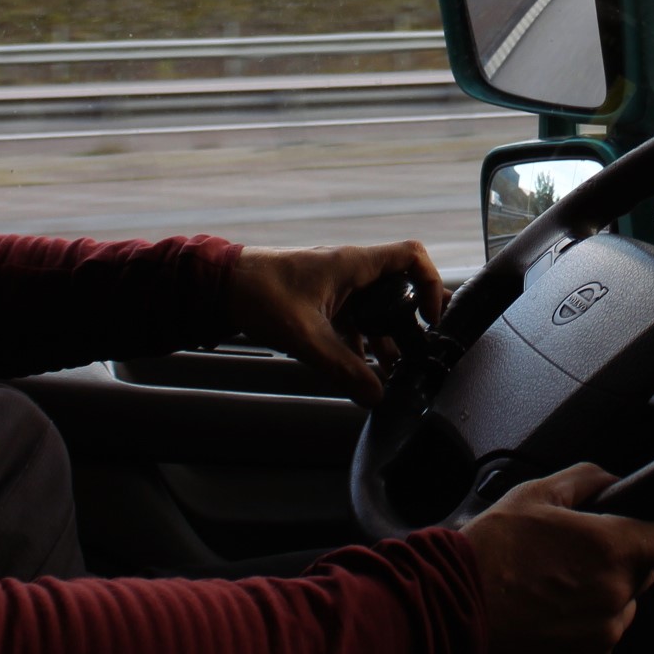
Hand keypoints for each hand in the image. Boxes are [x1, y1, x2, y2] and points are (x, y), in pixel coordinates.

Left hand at [224, 241, 447, 404]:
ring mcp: (336, 287)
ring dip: (386, 338)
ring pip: (375, 310)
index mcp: (354, 265)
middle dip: (411, 323)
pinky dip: (361, 344)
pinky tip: (362, 372)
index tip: (431, 318)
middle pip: (398, 290)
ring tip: (394, 371)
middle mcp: (351, 272)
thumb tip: (376, 396)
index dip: (431, 284)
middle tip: (420, 354)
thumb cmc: (260, 294)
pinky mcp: (322, 302)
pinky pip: (354, 321)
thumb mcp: (306, 336)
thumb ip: (343, 368)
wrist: (222, 286)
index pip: (412, 257)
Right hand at [459, 464, 653, 653]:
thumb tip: (613, 481)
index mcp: (611, 549)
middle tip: (576, 553)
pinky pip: (602, 635)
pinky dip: (583, 623)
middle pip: (645, 572)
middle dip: (621, 559)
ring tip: (552, 584)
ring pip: (622, 605)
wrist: (451, 615)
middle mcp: (615, 595)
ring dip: (601, 593)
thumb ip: (586, 478)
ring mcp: (603, 634)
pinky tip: (547, 612)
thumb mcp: (534, 494)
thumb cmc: (488, 555)